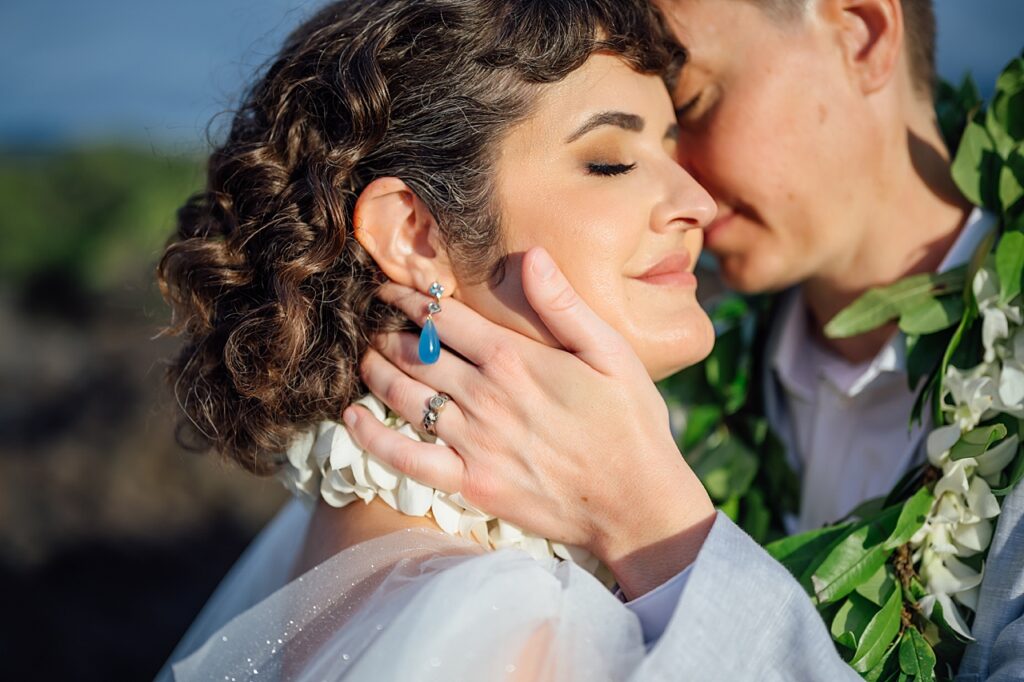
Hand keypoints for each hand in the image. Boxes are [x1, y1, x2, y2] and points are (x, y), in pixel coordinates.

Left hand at [343, 247, 715, 597]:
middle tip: (373, 325)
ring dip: (376, 373)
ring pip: (405, 397)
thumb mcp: (612, 352)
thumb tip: (531, 256)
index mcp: (515, 358)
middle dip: (387, 333)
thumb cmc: (631, 423)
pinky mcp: (469, 482)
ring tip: (364, 359)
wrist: (636, 504)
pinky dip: (372, 438)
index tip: (389, 289)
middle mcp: (485, 394)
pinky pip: (406, 458)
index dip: (409, 300)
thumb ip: (564, 305)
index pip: (443, 318)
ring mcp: (473, 440)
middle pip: (415, 354)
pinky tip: (351, 419)